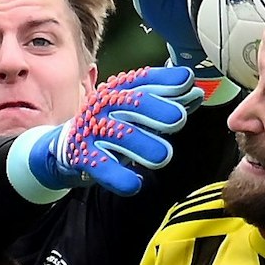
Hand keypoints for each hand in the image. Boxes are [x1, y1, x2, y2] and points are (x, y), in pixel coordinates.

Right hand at [7, 66, 202, 200]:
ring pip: (121, 136)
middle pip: (132, 103)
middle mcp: (105, 106)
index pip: (143, 80)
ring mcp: (93, 131)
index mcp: (119, 91)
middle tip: (178, 119)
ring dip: (144, 146)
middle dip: (157, 109)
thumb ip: (166, 101)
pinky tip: (134, 184)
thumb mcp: (135, 110)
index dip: (165, 81)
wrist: (66, 146)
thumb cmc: (111, 125)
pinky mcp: (84, 157)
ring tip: (162, 156)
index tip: (187, 82)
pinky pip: (103, 168)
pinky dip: (119, 178)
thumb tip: (197, 92)